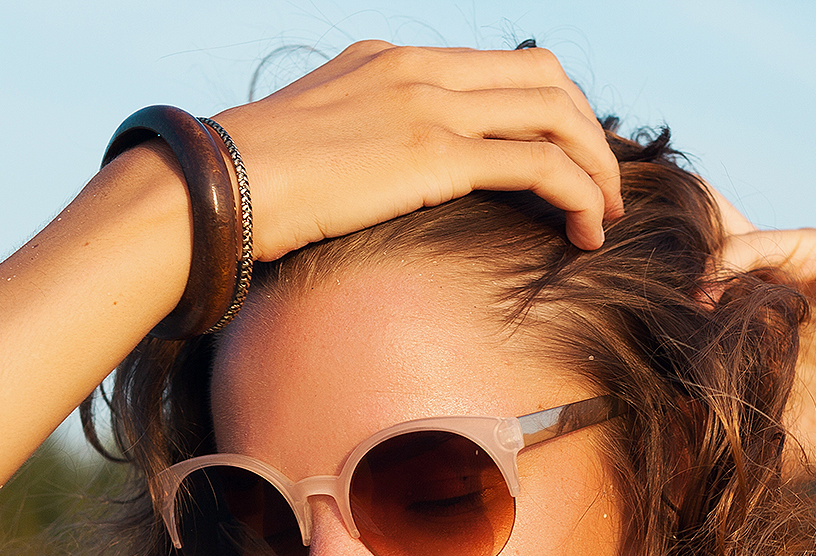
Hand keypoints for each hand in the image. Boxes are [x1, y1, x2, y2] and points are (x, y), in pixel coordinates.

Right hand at [205, 42, 624, 260]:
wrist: (212, 188)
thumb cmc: (246, 190)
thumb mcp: (311, 149)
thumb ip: (356, 149)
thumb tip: (368, 194)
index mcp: (392, 61)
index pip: (500, 67)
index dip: (550, 112)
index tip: (565, 163)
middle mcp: (420, 71)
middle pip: (546, 80)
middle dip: (587, 135)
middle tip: (600, 192)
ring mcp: (431, 106)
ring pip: (556, 115)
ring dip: (596, 168)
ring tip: (603, 218)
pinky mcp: (436, 155)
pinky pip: (541, 164)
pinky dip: (579, 195)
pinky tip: (585, 234)